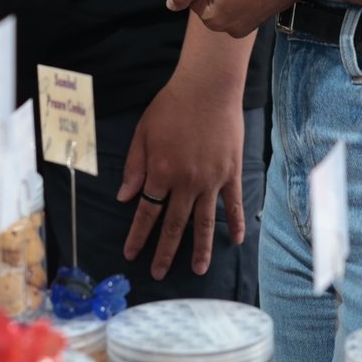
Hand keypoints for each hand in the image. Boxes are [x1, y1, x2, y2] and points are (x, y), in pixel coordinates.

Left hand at [119, 65, 245, 278]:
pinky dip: (235, 223)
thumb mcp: (143, 133)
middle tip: (159, 273)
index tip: (131, 254)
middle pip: (174, 225)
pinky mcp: (231, 173)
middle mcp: (186, 182)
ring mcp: (211, 180)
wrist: (208, 87)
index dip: (138, 236)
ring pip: (205, 222)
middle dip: (165, 252)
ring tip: (200, 270)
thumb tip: (124, 197)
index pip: (146, 213)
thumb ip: (134, 167)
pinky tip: (237, 241)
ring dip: (201, 249)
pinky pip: (233, 204)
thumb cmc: (171, 106)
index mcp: (161, 172)